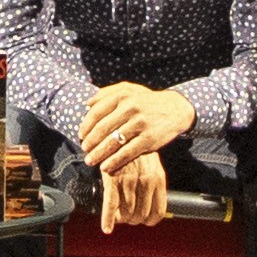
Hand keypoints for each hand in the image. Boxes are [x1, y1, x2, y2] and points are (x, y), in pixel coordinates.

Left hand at [80, 79, 194, 166]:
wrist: (175, 109)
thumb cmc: (146, 101)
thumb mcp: (129, 90)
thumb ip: (107, 93)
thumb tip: (87, 104)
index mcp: (123, 96)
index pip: (96, 113)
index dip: (85, 126)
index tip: (80, 136)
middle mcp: (131, 108)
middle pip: (102, 129)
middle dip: (90, 142)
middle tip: (84, 150)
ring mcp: (140, 124)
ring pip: (113, 142)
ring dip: (98, 154)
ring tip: (90, 161)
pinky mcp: (149, 139)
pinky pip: (127, 153)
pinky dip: (114, 162)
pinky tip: (106, 167)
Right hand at [92, 149, 173, 233]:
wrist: (119, 133)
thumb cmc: (136, 151)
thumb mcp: (152, 166)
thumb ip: (154, 187)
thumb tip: (152, 211)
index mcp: (158, 179)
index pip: (158, 212)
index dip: (149, 220)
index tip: (143, 219)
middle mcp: (146, 182)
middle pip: (141, 215)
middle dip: (133, 219)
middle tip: (126, 215)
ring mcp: (129, 181)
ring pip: (127, 214)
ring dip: (121, 219)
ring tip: (117, 215)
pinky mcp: (112, 180)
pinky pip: (111, 205)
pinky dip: (108, 220)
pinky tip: (107, 228)